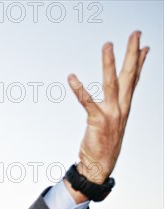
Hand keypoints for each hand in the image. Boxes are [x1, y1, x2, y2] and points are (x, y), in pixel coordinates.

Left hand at [68, 30, 148, 186]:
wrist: (100, 166)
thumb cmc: (103, 144)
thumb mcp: (113, 122)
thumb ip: (114, 107)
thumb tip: (116, 96)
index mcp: (125, 107)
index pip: (135, 80)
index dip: (140, 62)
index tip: (144, 45)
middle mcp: (121, 108)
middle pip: (129, 76)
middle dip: (132, 53)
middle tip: (135, 34)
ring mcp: (111, 114)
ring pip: (111, 83)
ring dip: (109, 63)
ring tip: (108, 45)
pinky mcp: (98, 121)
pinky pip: (87, 102)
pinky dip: (79, 89)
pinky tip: (71, 77)